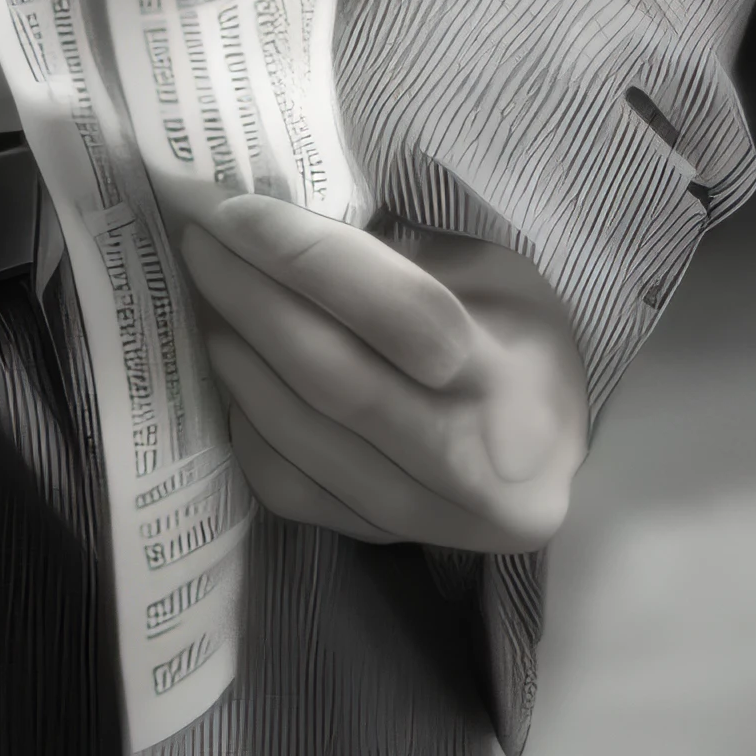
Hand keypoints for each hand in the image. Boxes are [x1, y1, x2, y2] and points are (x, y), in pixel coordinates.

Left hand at [174, 189, 588, 555]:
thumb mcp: (494, 270)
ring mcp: (432, 518)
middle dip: (253, 302)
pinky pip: (295, 493)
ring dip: (240, 364)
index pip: (403, 315)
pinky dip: (250, 431)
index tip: (235, 212)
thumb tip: (283, 220)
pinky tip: (235, 377)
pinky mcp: (391, 543)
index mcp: (514, 377)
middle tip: (199, 245)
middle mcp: (478, 463)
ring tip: (206, 304)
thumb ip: (404, 253)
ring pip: (306, 443)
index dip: (309, 258)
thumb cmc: (518, 336)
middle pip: (339, 381)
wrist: (556, 450)